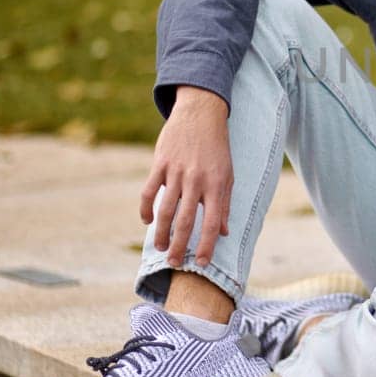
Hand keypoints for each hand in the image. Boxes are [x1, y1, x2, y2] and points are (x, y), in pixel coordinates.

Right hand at [140, 86, 232, 269]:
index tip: (202, 263)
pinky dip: (146, 209)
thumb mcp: (228, 174)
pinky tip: (147, 221)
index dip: (207, 245)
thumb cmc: (217, 147)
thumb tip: (223, 232)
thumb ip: (225, 204)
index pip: (212, 223)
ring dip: (161, 233)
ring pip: (166, 210)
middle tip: (174, 263)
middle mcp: (197, 180)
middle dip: (179, 246)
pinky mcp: (160, 163)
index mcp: (217, 185)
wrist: (201, 113)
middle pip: (185, 221)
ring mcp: (177, 172)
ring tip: (160, 248)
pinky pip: (149, 191)